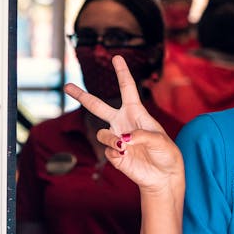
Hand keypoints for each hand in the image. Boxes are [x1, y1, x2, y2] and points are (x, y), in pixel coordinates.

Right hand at [65, 55, 183, 193]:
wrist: (163, 176)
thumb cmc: (166, 154)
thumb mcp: (161, 141)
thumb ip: (142, 136)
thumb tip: (123, 139)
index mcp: (136, 112)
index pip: (127, 89)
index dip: (122, 73)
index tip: (117, 57)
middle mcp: (122, 122)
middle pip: (97, 106)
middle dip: (81, 96)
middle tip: (67, 86)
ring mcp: (116, 138)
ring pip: (102, 134)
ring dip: (112, 140)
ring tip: (125, 146)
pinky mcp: (113, 154)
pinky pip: (108, 151)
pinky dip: (117, 154)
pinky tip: (127, 157)